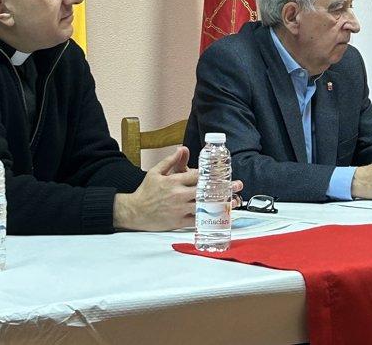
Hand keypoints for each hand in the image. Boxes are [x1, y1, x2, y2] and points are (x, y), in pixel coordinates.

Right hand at [113, 145, 241, 230]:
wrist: (134, 212)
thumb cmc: (145, 191)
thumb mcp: (156, 172)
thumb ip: (171, 161)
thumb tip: (183, 148)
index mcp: (174, 181)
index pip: (197, 176)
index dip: (212, 174)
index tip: (224, 172)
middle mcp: (178, 195)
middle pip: (204, 191)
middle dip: (222, 188)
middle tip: (237, 185)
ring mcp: (178, 210)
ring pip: (203, 206)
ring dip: (219, 204)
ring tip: (234, 201)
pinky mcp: (177, 222)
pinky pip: (196, 220)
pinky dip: (208, 218)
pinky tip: (219, 216)